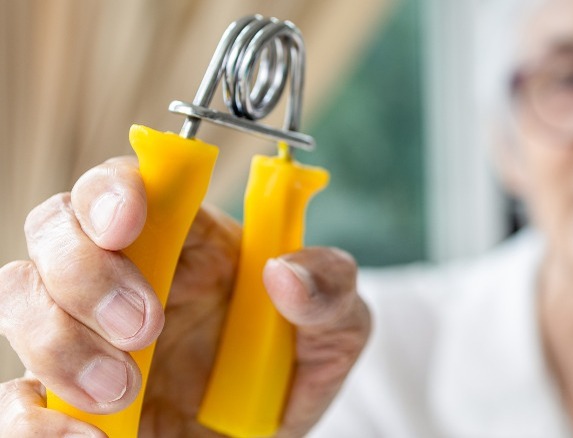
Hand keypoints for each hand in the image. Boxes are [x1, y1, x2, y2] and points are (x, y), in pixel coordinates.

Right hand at [0, 156, 370, 436]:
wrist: (266, 427)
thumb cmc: (294, 362)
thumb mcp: (338, 323)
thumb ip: (330, 290)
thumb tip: (285, 274)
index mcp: (186, 238)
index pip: (126, 183)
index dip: (113, 190)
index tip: (128, 223)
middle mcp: (124, 274)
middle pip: (54, 231)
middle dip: (85, 273)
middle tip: (144, 326)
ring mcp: (86, 333)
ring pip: (18, 300)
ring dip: (58, 341)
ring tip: (125, 392)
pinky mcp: (68, 399)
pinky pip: (14, 396)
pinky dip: (30, 416)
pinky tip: (85, 437)